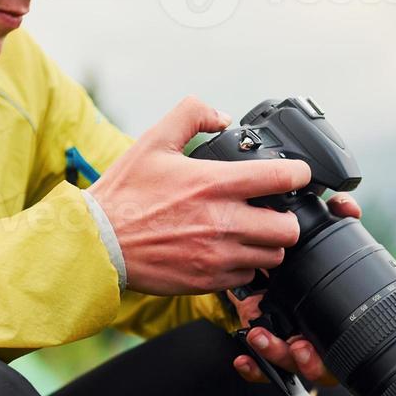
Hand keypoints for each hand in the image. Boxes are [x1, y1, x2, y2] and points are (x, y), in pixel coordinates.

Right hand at [88, 97, 309, 295]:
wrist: (97, 243)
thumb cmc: (124, 193)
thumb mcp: (154, 140)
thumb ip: (191, 115)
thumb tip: (223, 117)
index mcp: (215, 184)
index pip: (283, 178)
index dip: (299, 175)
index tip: (295, 175)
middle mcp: (223, 222)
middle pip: (289, 229)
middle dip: (285, 218)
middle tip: (271, 212)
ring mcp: (218, 256)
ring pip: (273, 257)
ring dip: (267, 245)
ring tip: (251, 234)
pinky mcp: (208, 281)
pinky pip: (248, 278)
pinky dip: (245, 267)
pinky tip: (228, 253)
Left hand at [229, 193, 361, 386]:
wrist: (264, 268)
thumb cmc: (297, 259)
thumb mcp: (315, 241)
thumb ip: (335, 221)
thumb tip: (347, 205)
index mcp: (335, 317)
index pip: (343, 347)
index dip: (327, 355)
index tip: (307, 345)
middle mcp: (317, 337)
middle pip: (319, 366)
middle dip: (306, 362)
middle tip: (295, 348)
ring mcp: (293, 344)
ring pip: (290, 366)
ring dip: (276, 355)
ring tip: (259, 338)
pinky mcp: (269, 347)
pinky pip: (265, 370)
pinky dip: (255, 367)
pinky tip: (243, 358)